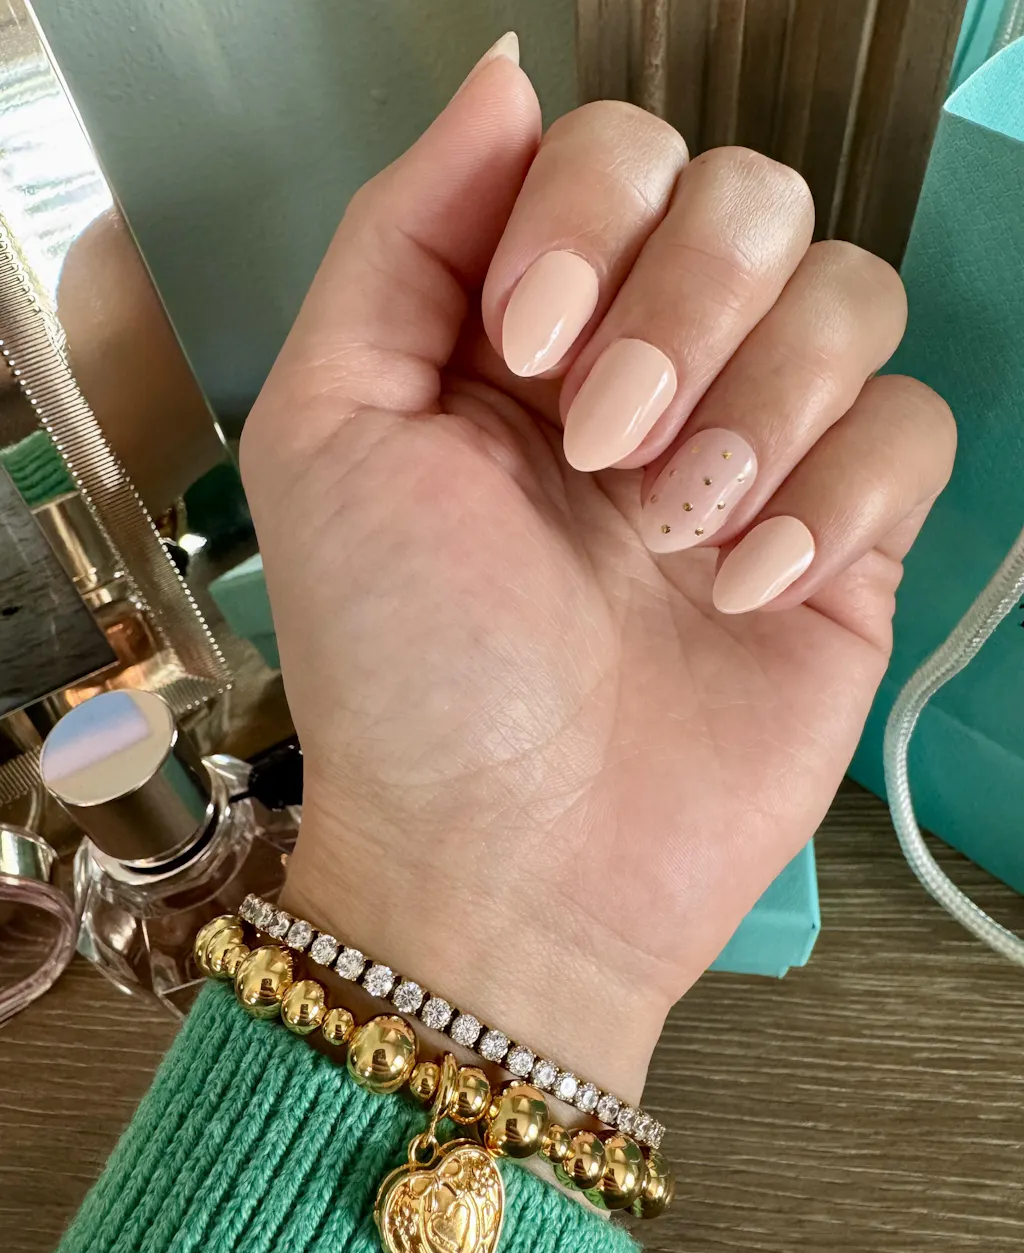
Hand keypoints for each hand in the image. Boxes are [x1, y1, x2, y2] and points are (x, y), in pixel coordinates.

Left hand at [240, 44, 953, 1102]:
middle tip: (609, 449)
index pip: (618, 156)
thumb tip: (507, 74)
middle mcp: (654, 371)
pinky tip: (751, 590)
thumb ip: (399, 236)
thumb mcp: (334, 430)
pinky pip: (915, 426)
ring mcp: (759, 454)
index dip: (594, 218)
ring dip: (766, 402)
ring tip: (679, 535)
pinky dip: (843, 492)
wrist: (507, 866)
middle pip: (753, 201)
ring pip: (852, 293)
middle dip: (687, 307)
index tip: (533, 348)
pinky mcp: (848, 543)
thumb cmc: (403, 664)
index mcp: (529, 331)